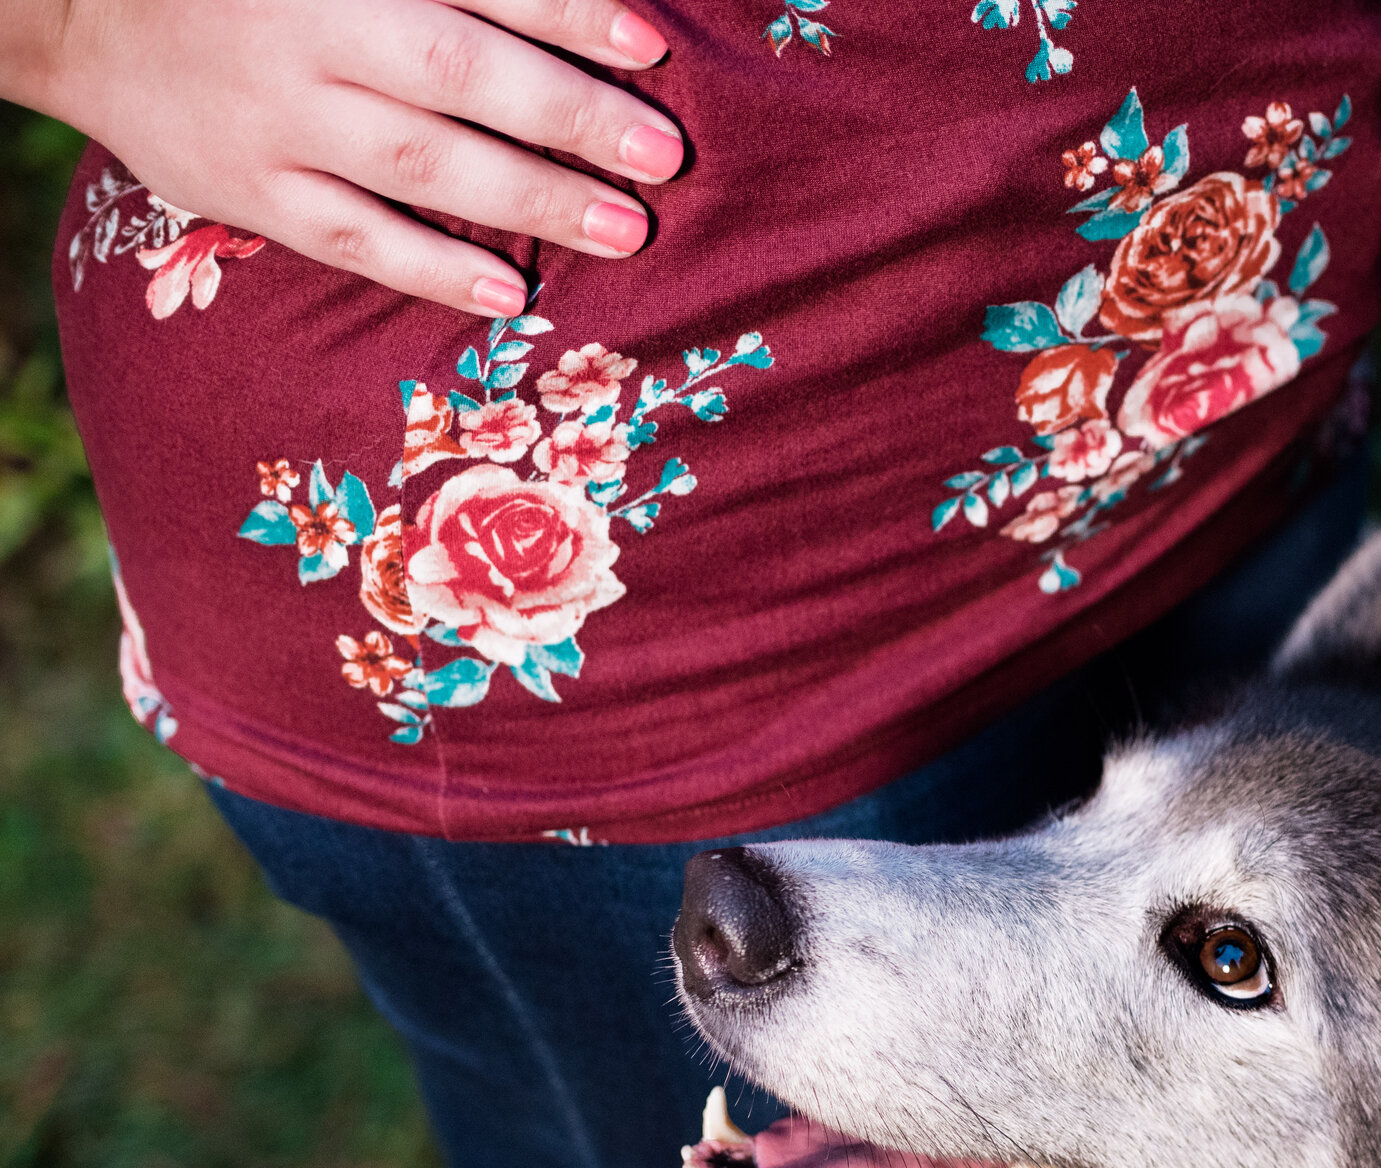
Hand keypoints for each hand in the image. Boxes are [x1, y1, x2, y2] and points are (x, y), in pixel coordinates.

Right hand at [4, 0, 683, 315]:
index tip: (648, 42)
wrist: (83, 12)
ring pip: (419, 160)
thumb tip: (567, 2)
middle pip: (458, 72)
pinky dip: (432, 267)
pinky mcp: (248, 190)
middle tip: (664, 155)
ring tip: (626, 230)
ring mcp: (277, 118)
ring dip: (530, 199)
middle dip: (569, 115)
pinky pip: (351, 236)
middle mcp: (311, 34)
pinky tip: (509, 292)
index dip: (564, 11)